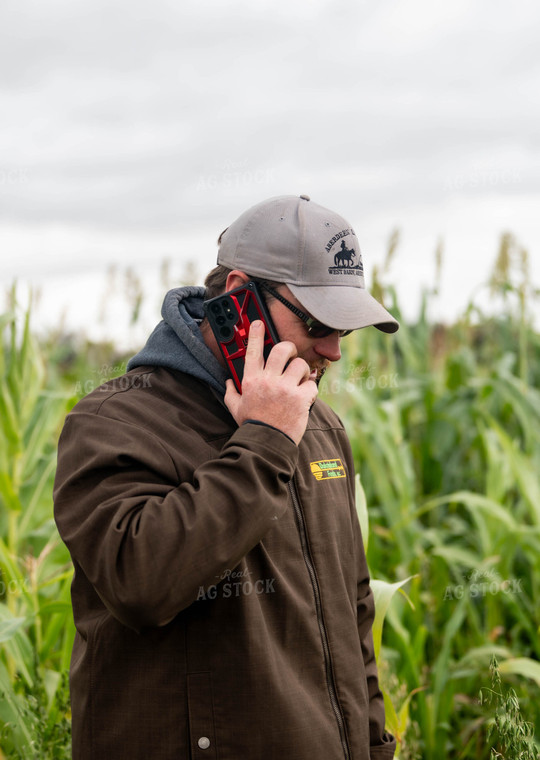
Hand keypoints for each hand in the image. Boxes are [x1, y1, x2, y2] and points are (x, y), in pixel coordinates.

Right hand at [224, 321, 317, 445]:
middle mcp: (268, 380)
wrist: (266, 442)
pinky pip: (311, 384)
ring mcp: (285, 388)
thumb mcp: (235, 407)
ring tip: (299, 380)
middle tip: (291, 355)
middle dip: (289, 348)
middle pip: (282, 349)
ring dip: (302, 371)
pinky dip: (311, 389)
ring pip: (300, 364)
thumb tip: (229, 381)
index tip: (258, 323)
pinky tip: (305, 396)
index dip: (255, 333)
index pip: (252, 350)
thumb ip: (231, 392)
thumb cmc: (252, 425)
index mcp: (251, 380)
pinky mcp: (301, 398)